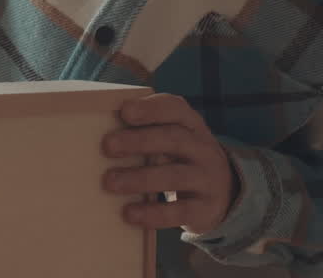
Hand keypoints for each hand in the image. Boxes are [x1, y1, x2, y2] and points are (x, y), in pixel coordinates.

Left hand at [102, 93, 236, 233]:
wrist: (224, 193)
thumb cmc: (181, 158)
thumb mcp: (173, 140)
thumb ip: (147, 130)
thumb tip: (98, 126)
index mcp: (191, 125)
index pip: (175, 109)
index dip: (151, 108)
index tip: (124, 111)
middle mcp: (203, 148)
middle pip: (174, 139)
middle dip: (139, 141)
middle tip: (107, 145)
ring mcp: (208, 178)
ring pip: (175, 175)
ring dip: (140, 178)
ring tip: (110, 182)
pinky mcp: (206, 208)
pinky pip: (180, 211)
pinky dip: (153, 213)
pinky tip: (129, 213)